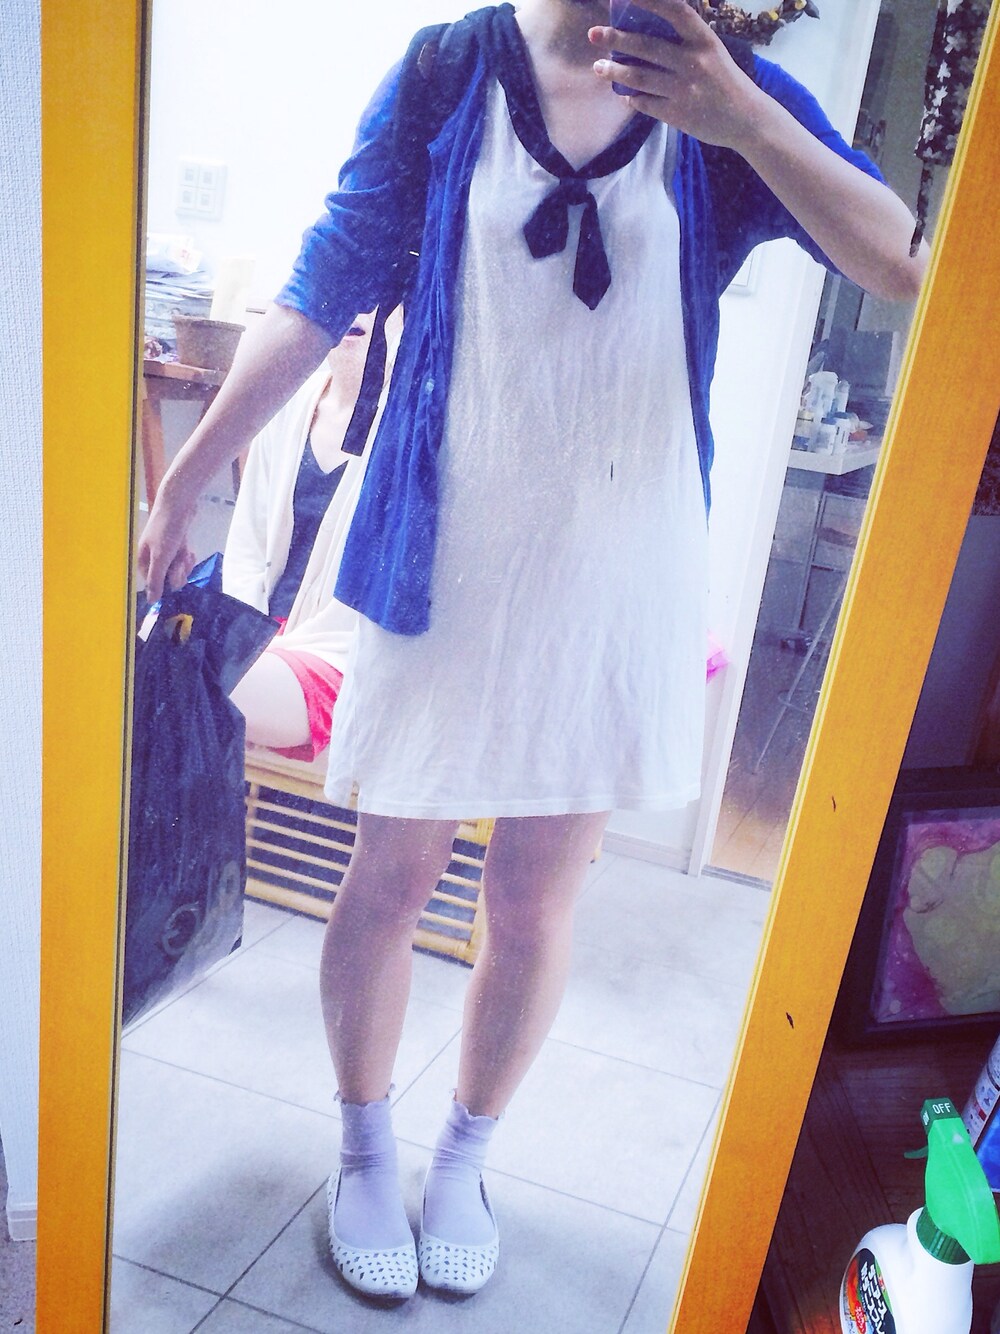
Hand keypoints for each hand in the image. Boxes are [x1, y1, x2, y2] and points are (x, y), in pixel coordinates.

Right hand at [137, 481, 197, 601]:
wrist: (179, 502)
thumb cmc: (167, 530)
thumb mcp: (160, 558)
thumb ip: (155, 579)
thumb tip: (151, 601)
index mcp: (143, 559)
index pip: (153, 583)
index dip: (165, 583)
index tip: (175, 578)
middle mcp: (152, 555)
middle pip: (166, 577)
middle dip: (177, 572)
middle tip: (181, 562)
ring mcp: (165, 549)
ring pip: (176, 568)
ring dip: (183, 565)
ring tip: (186, 553)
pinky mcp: (176, 543)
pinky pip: (182, 558)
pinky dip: (187, 556)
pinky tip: (190, 550)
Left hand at [589, 0, 764, 150]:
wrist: (746, 120)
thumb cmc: (726, 82)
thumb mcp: (712, 53)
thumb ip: (686, 43)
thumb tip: (647, 34)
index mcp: (704, 41)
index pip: (674, 12)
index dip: (650, 1)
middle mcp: (693, 62)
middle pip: (647, 46)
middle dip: (616, 39)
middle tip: (593, 34)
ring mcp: (684, 90)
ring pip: (639, 77)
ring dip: (615, 72)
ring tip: (598, 68)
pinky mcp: (677, 114)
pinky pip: (645, 103)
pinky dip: (632, 98)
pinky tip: (623, 94)